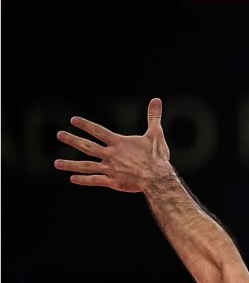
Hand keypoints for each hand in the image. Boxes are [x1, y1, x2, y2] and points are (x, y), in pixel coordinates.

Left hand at [54, 98, 172, 192]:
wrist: (158, 178)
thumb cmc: (157, 157)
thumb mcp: (156, 134)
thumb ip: (154, 117)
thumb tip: (157, 100)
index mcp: (119, 143)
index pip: (98, 131)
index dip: (86, 125)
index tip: (73, 120)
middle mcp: (111, 155)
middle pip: (87, 146)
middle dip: (72, 140)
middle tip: (59, 135)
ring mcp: (110, 169)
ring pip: (86, 166)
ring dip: (70, 164)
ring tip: (57, 163)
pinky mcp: (113, 182)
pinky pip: (95, 181)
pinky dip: (83, 180)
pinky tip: (72, 179)